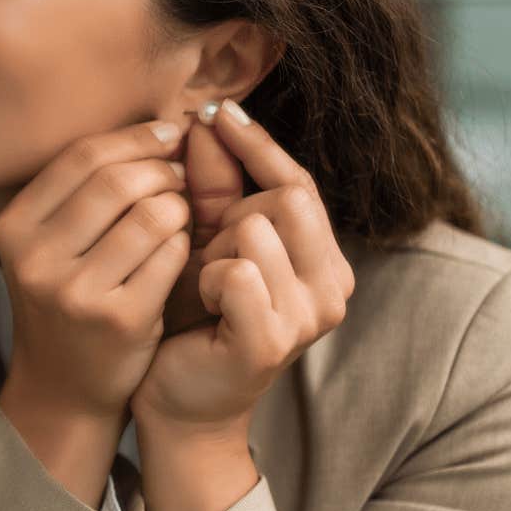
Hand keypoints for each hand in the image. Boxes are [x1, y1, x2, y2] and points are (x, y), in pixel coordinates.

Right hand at [0, 118, 193, 453]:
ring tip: (181, 215)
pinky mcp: (118, 318)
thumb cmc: (68, 300)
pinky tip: (181, 251)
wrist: (64, 387)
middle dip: (163, 169)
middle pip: (117, 180)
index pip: (81, 157)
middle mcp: (36, 257)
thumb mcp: (50, 244)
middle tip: (181, 176)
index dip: (135, 138)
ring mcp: (75, 290)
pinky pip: (170, 255)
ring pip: (150, 214)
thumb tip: (157, 125)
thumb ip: (85, 190)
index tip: (169, 134)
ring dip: (179, 206)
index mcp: (15, 227)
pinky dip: (184, 244)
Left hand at [131, 100, 354, 435]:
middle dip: (230, 214)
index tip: (215, 110)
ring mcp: (309, 317)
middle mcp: (332, 287)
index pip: (299, 182)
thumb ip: (213, 186)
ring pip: (256, 232)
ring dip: (213, 250)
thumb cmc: (192, 318)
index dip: (257, 144)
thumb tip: (206, 118)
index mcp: (324, 259)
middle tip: (203, 249)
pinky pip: (236, 273)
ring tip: (201, 284)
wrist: (177, 400)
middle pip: (285, 199)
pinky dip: (206, 280)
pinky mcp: (273, 341)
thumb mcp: (204, 242)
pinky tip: (200, 305)